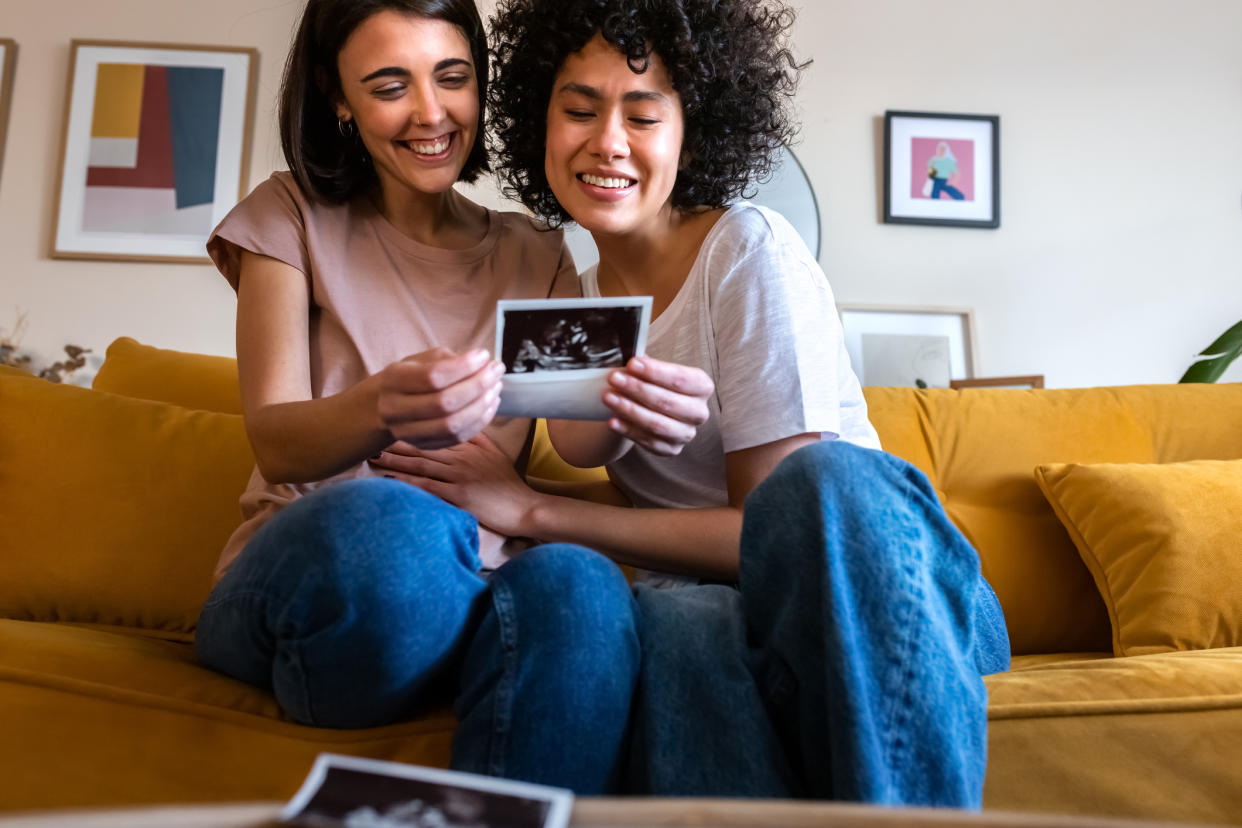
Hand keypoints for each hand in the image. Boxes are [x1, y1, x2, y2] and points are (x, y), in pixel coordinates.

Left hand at [369, 433, 540, 537]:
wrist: (522, 506)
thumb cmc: (507, 482)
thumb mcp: (494, 452)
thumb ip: (476, 435)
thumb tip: (457, 420)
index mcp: (468, 445)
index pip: (434, 430)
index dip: (411, 426)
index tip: (390, 420)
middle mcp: (461, 457)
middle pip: (422, 446)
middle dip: (395, 440)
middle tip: (370, 434)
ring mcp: (460, 476)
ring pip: (422, 464)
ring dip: (396, 459)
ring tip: (374, 454)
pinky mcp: (460, 495)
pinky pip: (429, 486)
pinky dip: (409, 481)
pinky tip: (391, 478)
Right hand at [374, 348, 504, 449]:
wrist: (384, 407)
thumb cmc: (409, 377)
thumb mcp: (420, 360)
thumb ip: (447, 359)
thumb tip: (481, 363)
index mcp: (393, 380)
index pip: (432, 376)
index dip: (463, 367)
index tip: (484, 356)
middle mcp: (396, 409)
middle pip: (445, 402)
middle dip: (478, 385)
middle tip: (496, 371)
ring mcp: (409, 432)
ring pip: (452, 425)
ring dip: (482, 405)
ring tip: (496, 387)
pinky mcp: (424, 445)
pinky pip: (457, 438)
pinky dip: (479, 422)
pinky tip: (490, 405)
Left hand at [602, 357, 712, 455]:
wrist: (652, 410)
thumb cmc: (657, 385)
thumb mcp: (655, 371)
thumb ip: (646, 366)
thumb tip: (632, 361)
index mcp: (702, 386)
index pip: (680, 379)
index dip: (655, 372)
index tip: (632, 363)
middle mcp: (699, 412)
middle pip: (668, 402)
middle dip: (638, 389)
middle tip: (615, 378)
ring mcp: (686, 433)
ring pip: (657, 424)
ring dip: (630, 410)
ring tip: (608, 397)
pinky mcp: (671, 449)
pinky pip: (648, 441)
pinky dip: (628, 430)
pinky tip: (613, 421)